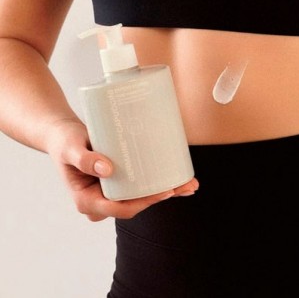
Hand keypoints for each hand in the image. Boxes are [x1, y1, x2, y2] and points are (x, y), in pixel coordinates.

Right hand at [46, 119, 198, 221]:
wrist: (64, 135)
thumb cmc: (64, 141)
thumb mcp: (70, 148)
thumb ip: (84, 159)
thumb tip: (107, 170)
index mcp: (87, 200)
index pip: (120, 208)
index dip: (144, 203)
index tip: (164, 192)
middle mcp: (101, 201)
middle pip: (136, 204)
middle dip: (162, 197)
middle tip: (186, 185)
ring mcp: (111, 193)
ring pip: (141, 197)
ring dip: (165, 191)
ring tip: (189, 183)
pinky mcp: (119, 182)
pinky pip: (140, 186)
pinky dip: (159, 183)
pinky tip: (178, 179)